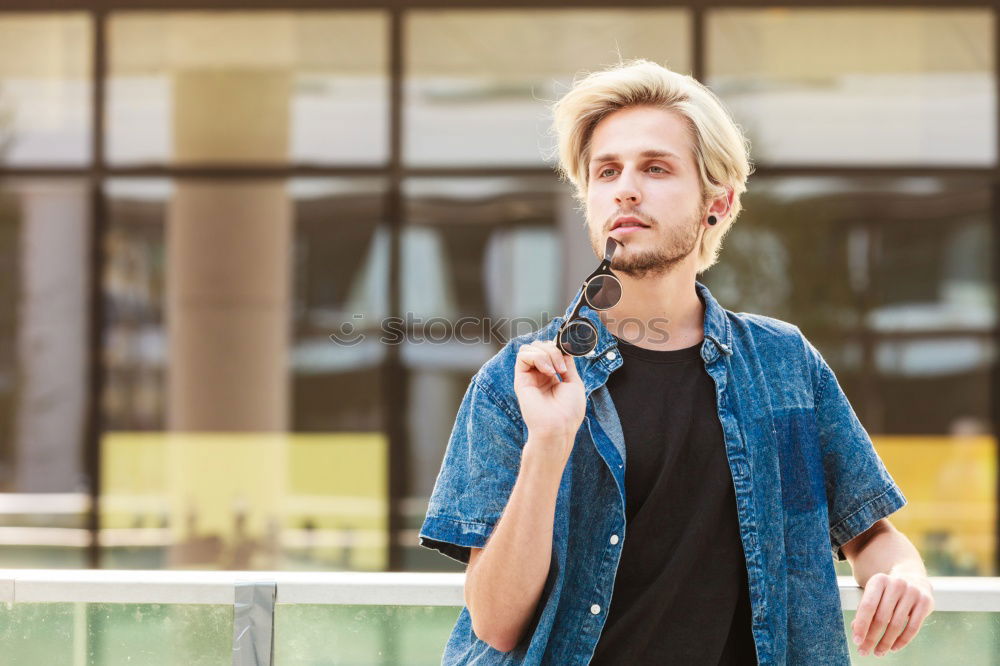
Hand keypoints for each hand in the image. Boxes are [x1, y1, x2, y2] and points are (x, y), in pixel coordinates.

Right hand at [513, 339, 585, 462]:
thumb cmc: (569, 411)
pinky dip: (538, 357)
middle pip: (540, 345)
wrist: (559, 427)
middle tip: (562, 368)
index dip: (558, 347)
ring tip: (556, 371)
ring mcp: (529, 376)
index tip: (569, 353)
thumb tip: (564, 349)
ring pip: (531, 347)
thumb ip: (567, 364)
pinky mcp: (521, 379)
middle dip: (553, 349)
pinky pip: (523, 355)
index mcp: (551, 375)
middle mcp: (538, 374)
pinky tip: (548, 372)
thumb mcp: (574, 383)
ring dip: (547, 353)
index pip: (549, 349)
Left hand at [851, 571, 933, 656]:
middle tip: (864, 651)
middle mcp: (896, 584)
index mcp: (879, 580)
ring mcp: (912, 592)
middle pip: (882, 617)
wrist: (914, 580)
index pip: (868, 606)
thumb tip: (856, 631)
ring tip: (879, 652)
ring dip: (886, 642)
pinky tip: (894, 648)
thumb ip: (864, 611)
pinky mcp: (925, 602)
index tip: (856, 641)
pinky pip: (913, 627)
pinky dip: (902, 641)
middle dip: (872, 638)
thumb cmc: (888, 592)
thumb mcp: (874, 595)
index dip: (862, 625)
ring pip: (897, 624)